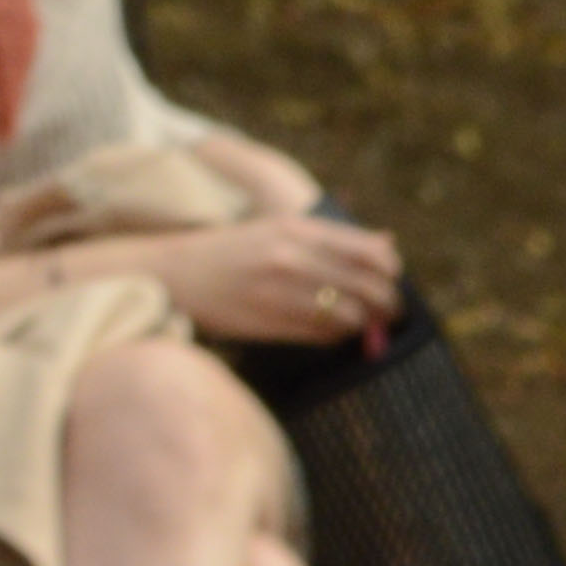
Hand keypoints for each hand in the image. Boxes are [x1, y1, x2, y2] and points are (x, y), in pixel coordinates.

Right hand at [141, 209, 405, 348]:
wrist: (174, 274)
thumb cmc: (232, 251)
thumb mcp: (280, 228)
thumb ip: (333, 236)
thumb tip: (387, 245)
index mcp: (299, 228)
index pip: (371, 252)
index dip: (391, 271)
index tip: (390, 280)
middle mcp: (292, 257)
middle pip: (368, 287)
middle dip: (386, 304)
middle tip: (387, 313)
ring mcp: (279, 291)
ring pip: (348, 316)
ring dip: (362, 325)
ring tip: (359, 325)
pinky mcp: (267, 322)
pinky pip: (321, 335)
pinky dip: (335, 337)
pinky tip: (331, 332)